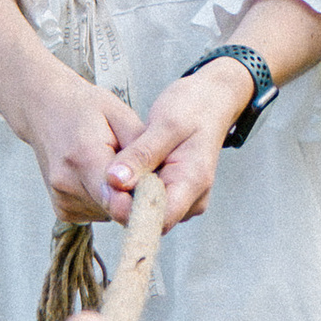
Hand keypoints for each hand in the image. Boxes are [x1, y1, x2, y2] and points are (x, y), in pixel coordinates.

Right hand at [24, 72, 144, 223]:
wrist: (44, 108)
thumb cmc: (87, 107)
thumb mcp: (120, 114)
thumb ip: (139, 150)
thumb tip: (159, 182)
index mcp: (84, 157)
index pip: (117, 201)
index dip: (143, 204)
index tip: (159, 195)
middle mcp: (67, 184)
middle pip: (117, 209)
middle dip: (135, 195)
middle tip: (141, 169)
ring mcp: (62, 200)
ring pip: (110, 214)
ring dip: (121, 198)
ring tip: (114, 166)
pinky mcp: (62, 210)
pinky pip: (98, 213)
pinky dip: (106, 200)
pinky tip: (101, 176)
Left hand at [108, 60, 251, 227]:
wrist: (212, 101)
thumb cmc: (193, 108)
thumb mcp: (165, 123)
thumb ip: (141, 154)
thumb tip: (114, 181)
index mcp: (193, 181)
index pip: (159, 219)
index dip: (130, 211)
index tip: (109, 190)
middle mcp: (191, 199)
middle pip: (150, 218)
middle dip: (127, 199)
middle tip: (113, 168)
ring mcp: (184, 199)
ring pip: (146, 209)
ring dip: (130, 192)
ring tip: (126, 162)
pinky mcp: (174, 193)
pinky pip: (148, 199)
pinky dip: (135, 186)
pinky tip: (133, 166)